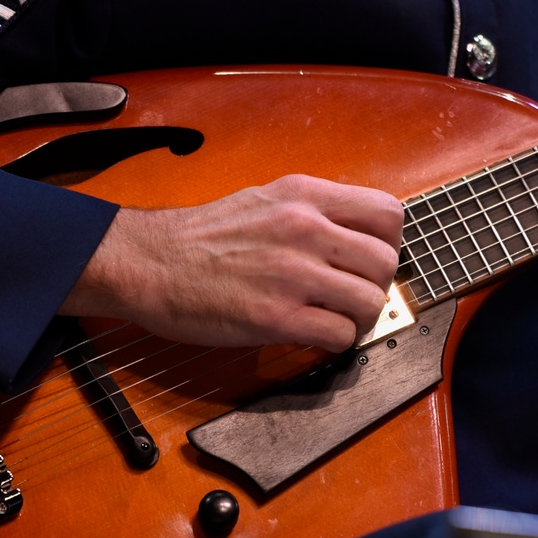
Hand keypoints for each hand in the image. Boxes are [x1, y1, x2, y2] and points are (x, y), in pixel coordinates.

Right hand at [60, 174, 403, 352]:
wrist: (149, 262)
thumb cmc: (200, 236)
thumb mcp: (264, 198)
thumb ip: (313, 211)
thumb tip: (354, 235)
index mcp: (304, 196)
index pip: (388, 212)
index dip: (388, 242)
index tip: (368, 258)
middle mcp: (305, 228)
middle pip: (385, 261)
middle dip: (375, 285)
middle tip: (352, 295)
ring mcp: (292, 273)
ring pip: (370, 301)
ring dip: (358, 317)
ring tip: (334, 318)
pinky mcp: (276, 317)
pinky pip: (340, 335)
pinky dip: (336, 342)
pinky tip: (314, 335)